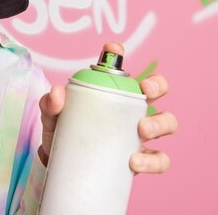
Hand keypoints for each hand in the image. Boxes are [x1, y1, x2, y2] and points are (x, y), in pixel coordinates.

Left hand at [38, 42, 177, 173]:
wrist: (61, 168)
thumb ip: (51, 104)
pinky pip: (159, 160)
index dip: (118, 55)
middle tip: (145, 92)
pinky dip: (153, 161)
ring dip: (159, 123)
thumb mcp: (53, 118)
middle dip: (157, 85)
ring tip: (142, 130)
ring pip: (167, 123)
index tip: (113, 49)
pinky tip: (135, 162)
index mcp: (110, 94)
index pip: (118, 69)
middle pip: (157, 90)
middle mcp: (130, 110)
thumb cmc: (63, 134)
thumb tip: (57, 92)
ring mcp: (139, 135)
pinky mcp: (142, 161)